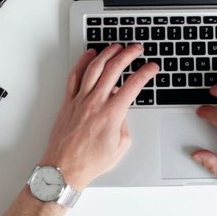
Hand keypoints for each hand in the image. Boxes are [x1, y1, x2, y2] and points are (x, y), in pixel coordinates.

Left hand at [40, 44, 157, 189]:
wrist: (64, 169)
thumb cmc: (90, 162)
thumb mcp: (120, 147)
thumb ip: (125, 124)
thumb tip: (122, 111)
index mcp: (112, 114)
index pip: (133, 85)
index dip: (146, 73)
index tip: (152, 67)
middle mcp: (95, 102)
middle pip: (114, 69)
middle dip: (129, 54)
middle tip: (137, 49)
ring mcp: (80, 100)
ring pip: (94, 67)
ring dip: (107, 53)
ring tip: (116, 46)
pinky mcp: (68, 102)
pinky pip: (74, 76)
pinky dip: (82, 62)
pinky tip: (89, 55)